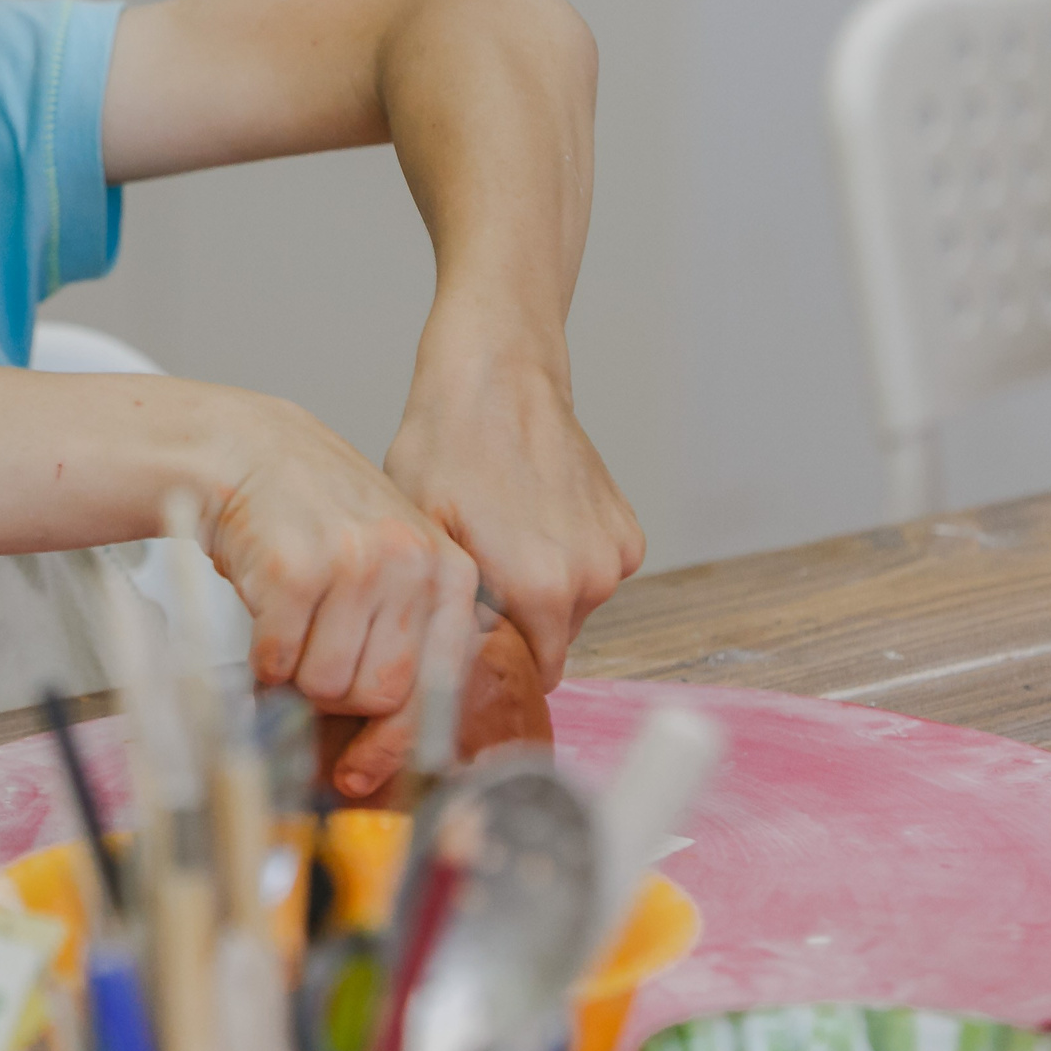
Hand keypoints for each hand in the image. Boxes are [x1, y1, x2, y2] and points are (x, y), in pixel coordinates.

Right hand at [200, 395, 479, 798]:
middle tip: (310, 668)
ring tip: (290, 628)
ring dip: (296, 677)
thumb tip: (401, 742)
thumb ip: (411, 633)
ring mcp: (356, 564)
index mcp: (450, 571)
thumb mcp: (393, 561)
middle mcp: (413, 564)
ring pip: (327, 686)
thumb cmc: (320, 518)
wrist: (251, 452)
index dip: (397, 742)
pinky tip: (264, 616)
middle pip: (380, 695)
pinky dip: (262, 658)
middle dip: (336, 700)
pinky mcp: (296, 570)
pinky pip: (279, 660)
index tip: (361, 771)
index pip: (440, 687)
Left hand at [383, 325, 643, 690]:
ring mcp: (615, 556)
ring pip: (571, 609)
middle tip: (477, 574)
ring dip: (540, 591)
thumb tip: (440, 666)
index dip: (492, 658)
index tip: (467, 628)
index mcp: (539, 593)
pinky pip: (593, 574)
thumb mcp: (422, 535)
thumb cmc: (446, 446)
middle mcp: (590, 582)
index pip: (526, 672)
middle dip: (515, 624)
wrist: (498, 378)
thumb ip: (442, 610)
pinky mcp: (628, 533)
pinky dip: (567, 561)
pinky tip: (532, 521)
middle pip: (549, 643)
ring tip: (501, 539)